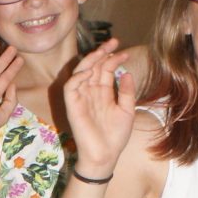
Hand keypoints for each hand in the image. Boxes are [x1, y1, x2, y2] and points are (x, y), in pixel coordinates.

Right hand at [63, 42, 137, 176]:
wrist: (105, 155)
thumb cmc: (115, 137)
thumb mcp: (127, 110)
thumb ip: (126, 92)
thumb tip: (126, 73)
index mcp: (103, 93)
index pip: (105, 69)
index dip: (113, 58)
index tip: (124, 52)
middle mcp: (91, 92)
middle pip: (93, 66)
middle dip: (102, 52)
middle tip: (113, 42)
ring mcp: (81, 98)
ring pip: (81, 72)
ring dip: (90, 60)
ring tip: (102, 51)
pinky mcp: (72, 106)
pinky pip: (71, 86)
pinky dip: (78, 77)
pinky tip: (90, 71)